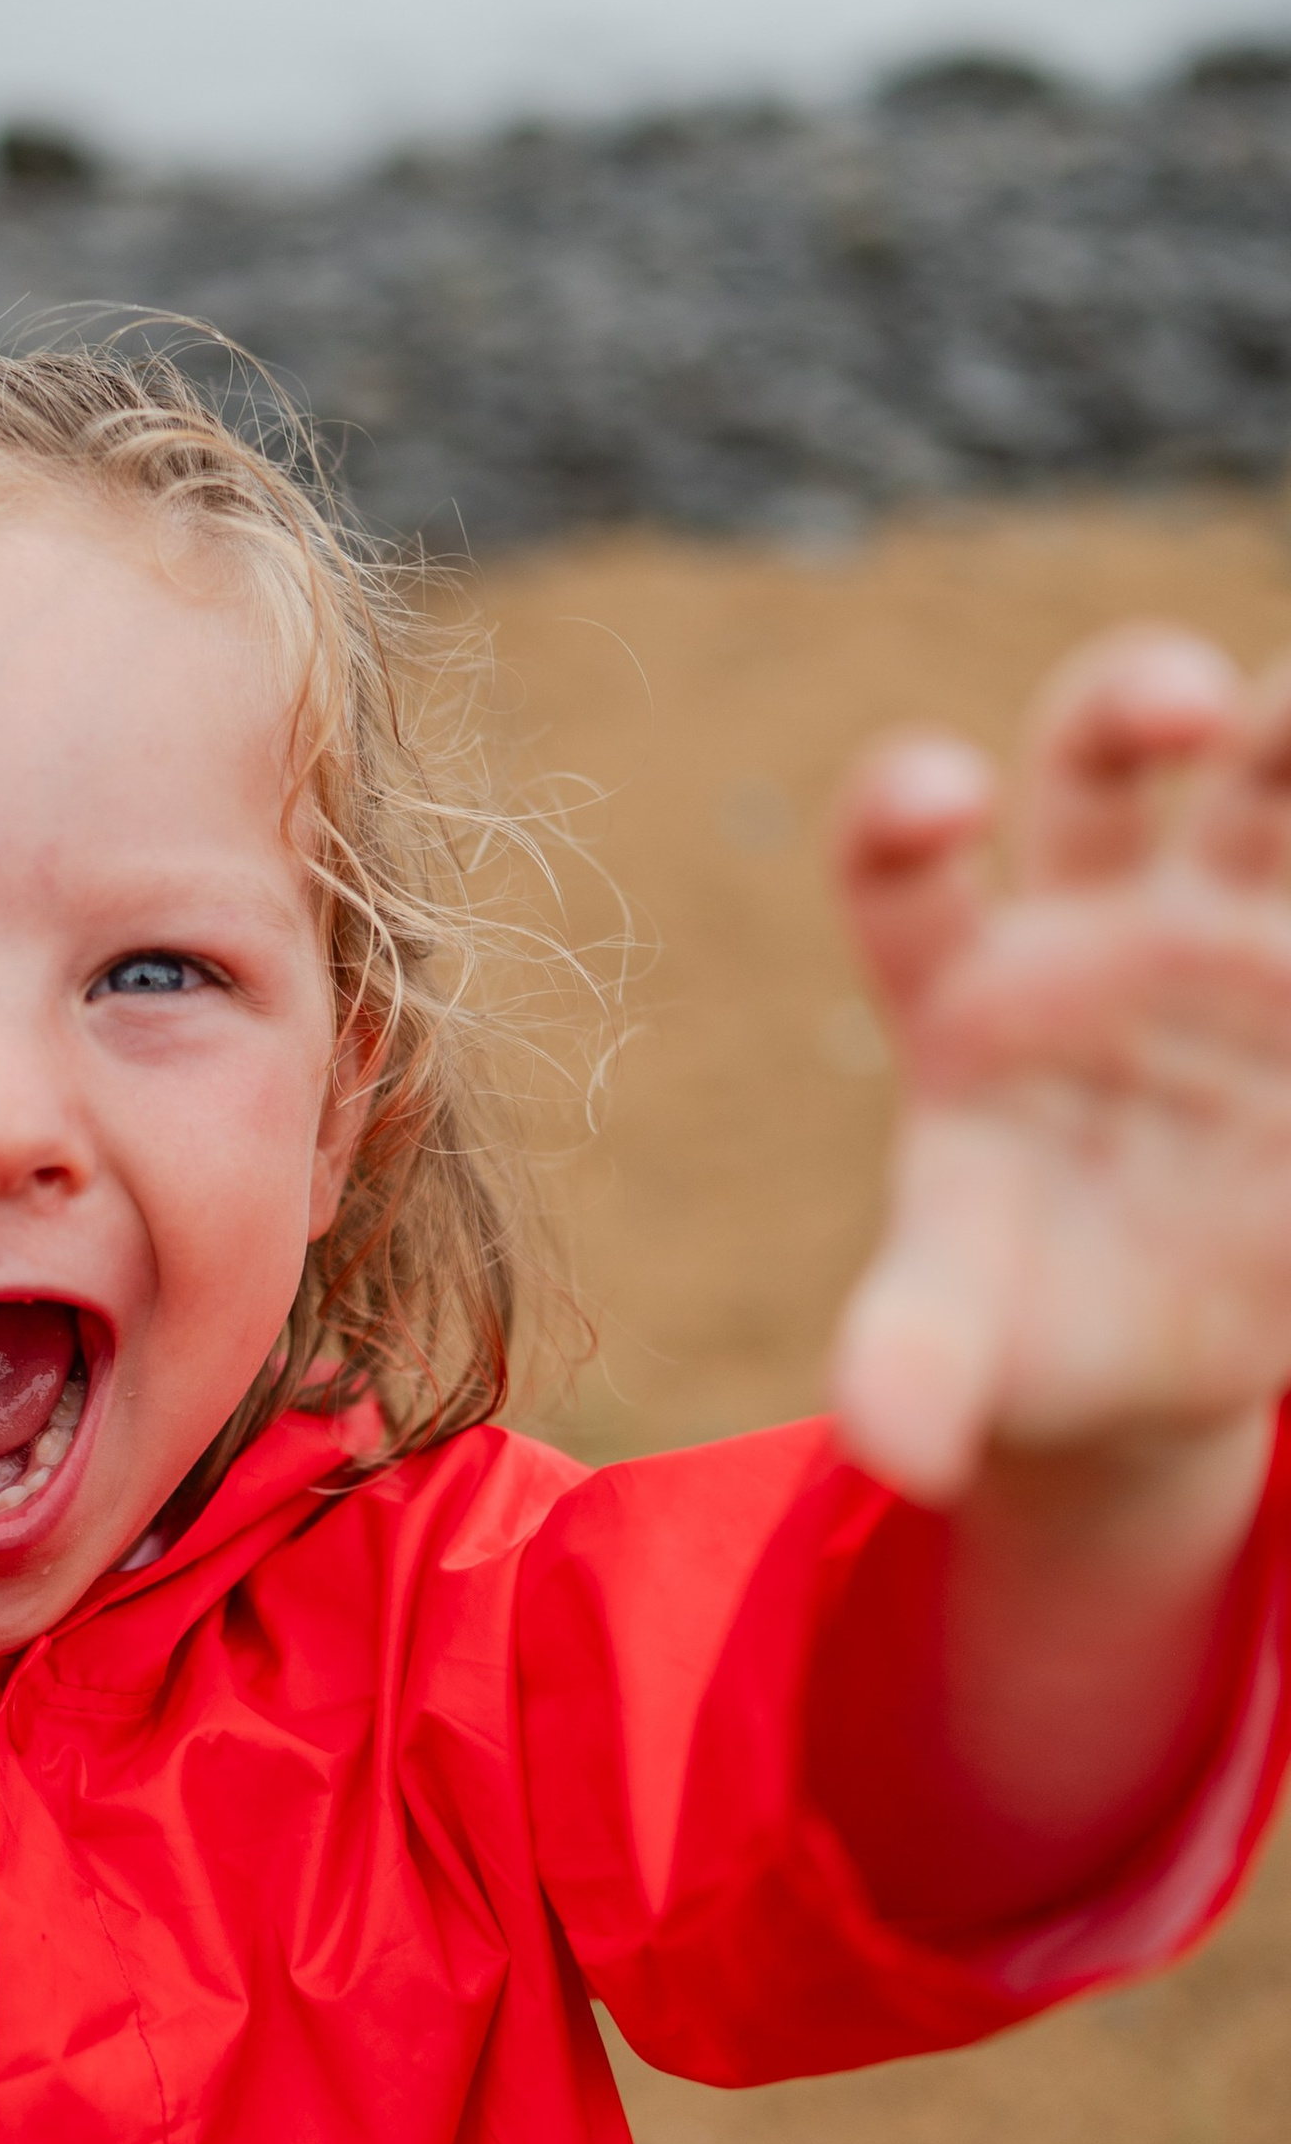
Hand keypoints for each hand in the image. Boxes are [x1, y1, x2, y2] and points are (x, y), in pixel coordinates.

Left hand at [832, 626, 1290, 1507]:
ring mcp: (1230, 937)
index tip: (941, 796)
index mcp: (959, 993)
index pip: (901, 865)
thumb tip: (891, 1443)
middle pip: (1096, 759)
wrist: (1154, 1350)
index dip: (905, 810)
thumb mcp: (967, 1341)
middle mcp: (1092, 925)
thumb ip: (915, 1356)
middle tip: (1191, 707)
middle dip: (1136, 700)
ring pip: (1272, 786)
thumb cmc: (1026, 1317)